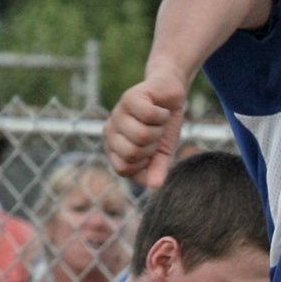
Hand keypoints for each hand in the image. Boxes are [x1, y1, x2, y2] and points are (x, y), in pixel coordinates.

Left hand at [104, 72, 186, 188]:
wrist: (169, 95)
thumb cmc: (162, 126)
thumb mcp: (162, 153)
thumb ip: (156, 170)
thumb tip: (154, 186)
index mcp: (113, 147)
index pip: (123, 169)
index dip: (144, 164)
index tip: (151, 151)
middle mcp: (111, 130)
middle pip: (132, 153)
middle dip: (153, 146)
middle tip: (155, 133)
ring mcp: (118, 113)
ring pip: (141, 135)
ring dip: (158, 129)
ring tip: (157, 121)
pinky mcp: (130, 97)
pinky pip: (149, 115)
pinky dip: (162, 115)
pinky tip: (160, 109)